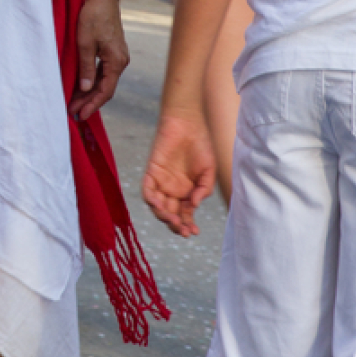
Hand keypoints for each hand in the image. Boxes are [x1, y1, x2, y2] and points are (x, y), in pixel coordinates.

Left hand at [69, 0, 128, 119]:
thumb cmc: (93, 17)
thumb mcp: (85, 43)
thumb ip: (86, 67)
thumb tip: (85, 89)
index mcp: (117, 61)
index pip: (106, 91)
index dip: (92, 104)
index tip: (80, 114)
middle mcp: (121, 61)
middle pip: (105, 88)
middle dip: (89, 101)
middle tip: (73, 112)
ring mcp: (118, 56)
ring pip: (104, 81)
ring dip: (90, 92)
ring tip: (74, 102)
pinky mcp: (112, 51)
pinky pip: (103, 71)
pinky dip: (92, 80)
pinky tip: (81, 86)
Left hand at [142, 110, 215, 236]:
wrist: (188, 124)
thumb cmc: (201, 145)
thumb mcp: (208, 171)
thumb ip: (204, 190)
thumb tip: (193, 206)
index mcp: (187, 192)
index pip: (184, 215)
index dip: (187, 225)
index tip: (194, 232)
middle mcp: (173, 190)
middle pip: (170, 214)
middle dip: (175, 226)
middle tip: (182, 230)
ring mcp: (162, 182)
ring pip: (157, 206)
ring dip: (163, 217)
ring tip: (173, 220)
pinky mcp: (152, 172)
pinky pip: (147, 190)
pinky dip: (151, 200)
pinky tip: (159, 206)